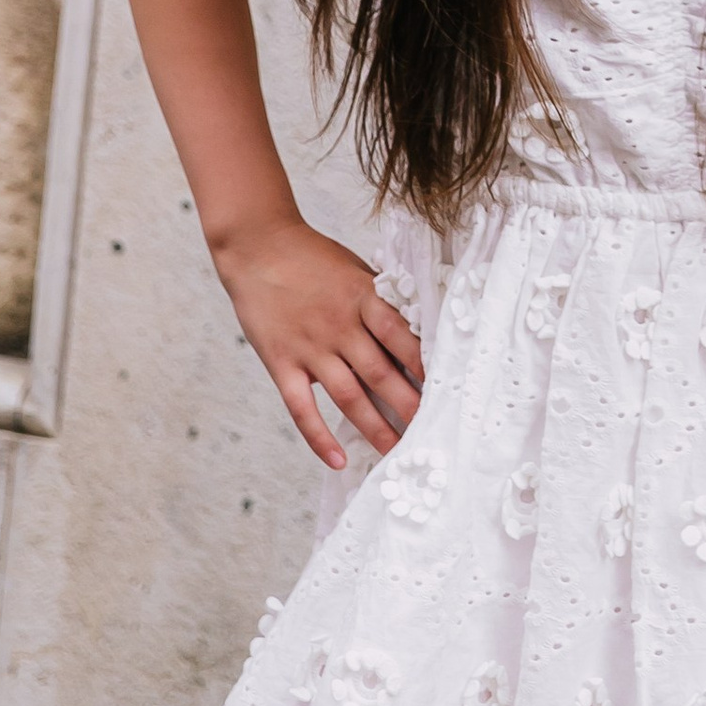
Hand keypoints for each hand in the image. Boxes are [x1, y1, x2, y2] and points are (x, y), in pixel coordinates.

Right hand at [214, 216, 424, 470]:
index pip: (401, 335)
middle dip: (409, 407)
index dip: (425, 364)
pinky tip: (338, 460)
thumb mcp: (356, 269)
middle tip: (433, 434)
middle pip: (381, 373)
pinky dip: (319, 437)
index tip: (447, 388)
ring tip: (397, 454)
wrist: (257, 245)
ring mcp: (309, 347)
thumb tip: (418, 329)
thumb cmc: (313, 257)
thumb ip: (381, 300)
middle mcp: (339, 326)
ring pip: (348, 397)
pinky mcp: (281, 363)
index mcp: (363, 297)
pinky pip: (302, 408)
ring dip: (375, 428)